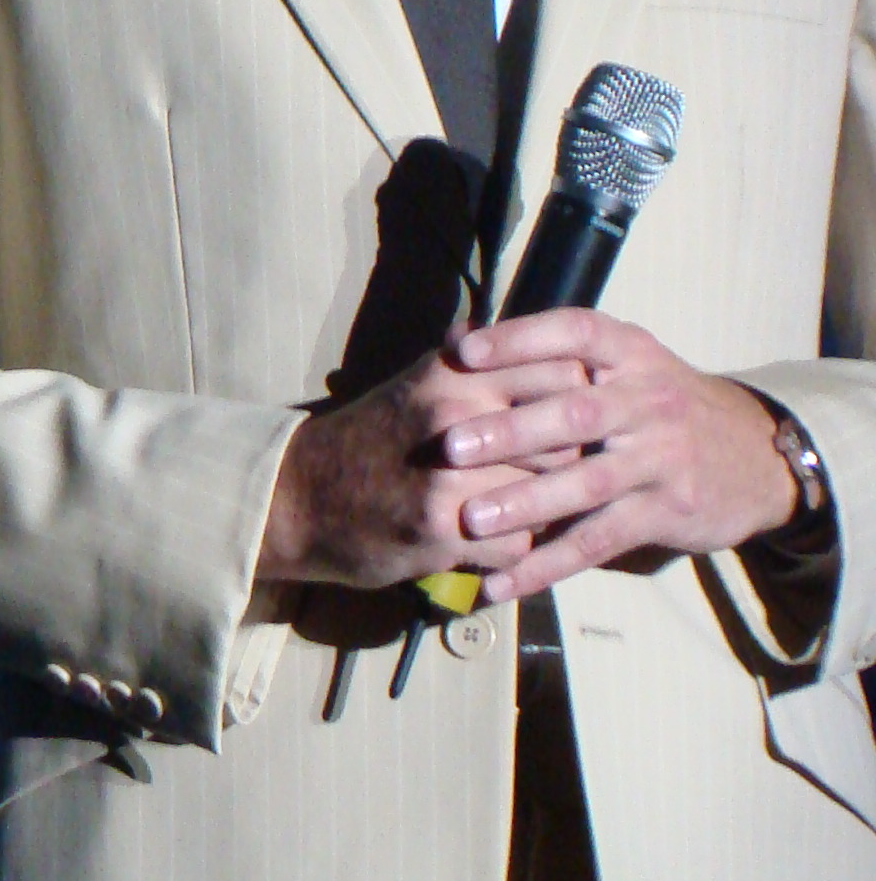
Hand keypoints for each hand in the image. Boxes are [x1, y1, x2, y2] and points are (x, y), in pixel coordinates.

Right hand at [257, 339, 595, 591]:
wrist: (300, 496)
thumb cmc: (368, 438)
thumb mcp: (413, 383)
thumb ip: (466, 362)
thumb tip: (514, 332)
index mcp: (454, 372)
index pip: (561, 373)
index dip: (579, 399)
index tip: (579, 416)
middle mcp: (454, 415)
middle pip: (565, 441)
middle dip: (566, 462)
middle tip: (552, 475)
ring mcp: (448, 474)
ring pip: (547, 496)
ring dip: (543, 510)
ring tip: (524, 510)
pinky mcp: (442, 529)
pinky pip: (517, 543)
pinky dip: (511, 548)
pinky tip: (490, 540)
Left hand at [435, 309, 804, 601]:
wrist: (760, 453)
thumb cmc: (662, 403)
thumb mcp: (628, 364)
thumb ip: (557, 356)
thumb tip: (454, 340)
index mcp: (630, 354)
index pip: (574, 333)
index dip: (519, 339)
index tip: (462, 352)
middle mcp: (649, 400)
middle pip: (575, 413)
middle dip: (510, 430)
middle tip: (450, 445)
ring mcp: (662, 458)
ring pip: (587, 483)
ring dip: (525, 503)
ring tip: (470, 520)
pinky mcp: (667, 511)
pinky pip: (599, 541)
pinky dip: (547, 564)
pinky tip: (503, 582)